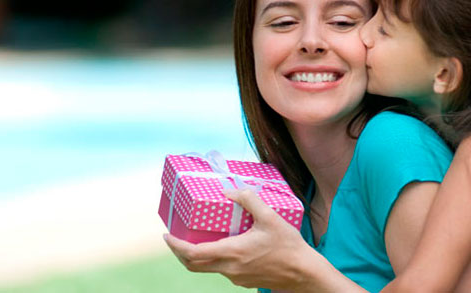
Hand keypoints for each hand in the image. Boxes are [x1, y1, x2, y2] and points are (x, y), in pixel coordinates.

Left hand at [163, 189, 313, 289]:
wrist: (303, 272)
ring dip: (197, 255)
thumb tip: (230, 190)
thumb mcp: (270, 217)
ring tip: (197, 239)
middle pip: (194, 265)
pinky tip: (223, 246)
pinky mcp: (243, 280)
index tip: (166, 235)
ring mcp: (236, 277)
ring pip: (207, 268)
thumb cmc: (288, 245)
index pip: (193, 253)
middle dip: (179, 252)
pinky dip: (214, 259)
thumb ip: (249, 199)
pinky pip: (222, 270)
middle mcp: (230, 268)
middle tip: (174, 239)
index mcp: (232, 252)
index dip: (176, 245)